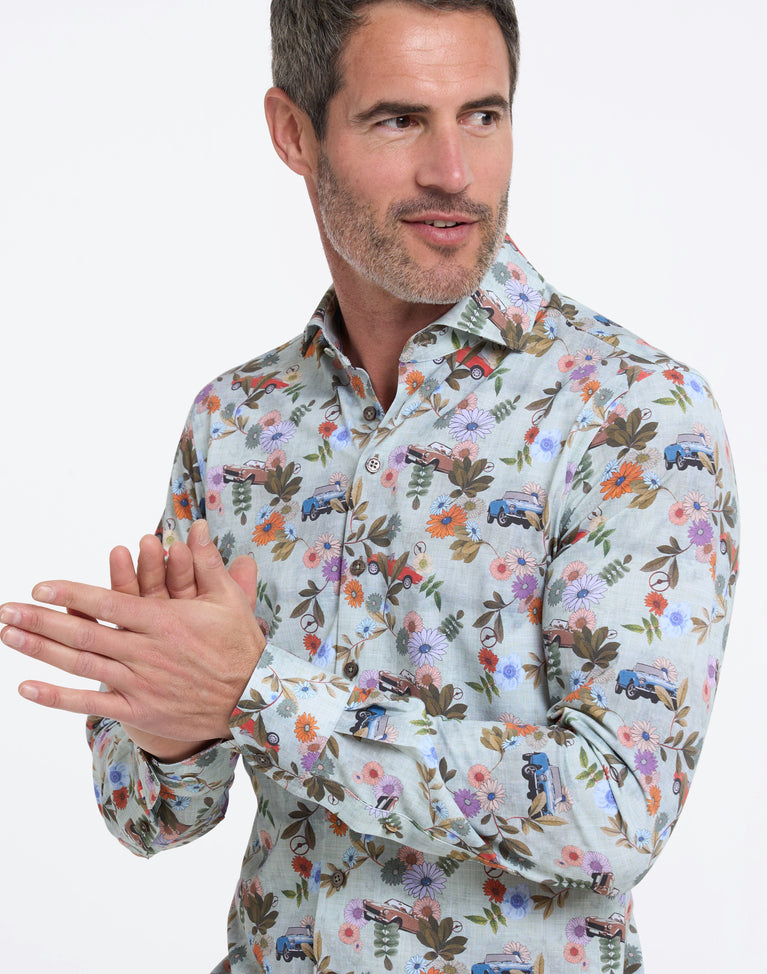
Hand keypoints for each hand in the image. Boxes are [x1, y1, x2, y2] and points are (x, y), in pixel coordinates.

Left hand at [1, 520, 264, 759]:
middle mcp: (145, 651)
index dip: (71, 594)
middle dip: (40, 620)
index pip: (108, 603)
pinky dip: (57, 697)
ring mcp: (139, 682)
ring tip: (8, 635)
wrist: (255, 700)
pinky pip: (91, 703)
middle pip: (83, 633)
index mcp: (164, 620)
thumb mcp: (229, 600)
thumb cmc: (241, 646)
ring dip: (39, 650)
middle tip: (6, 610)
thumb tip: (197, 528)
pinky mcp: (139, 710)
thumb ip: (208, 563)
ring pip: (80, 664)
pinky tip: (27, 687)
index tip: (40, 586)